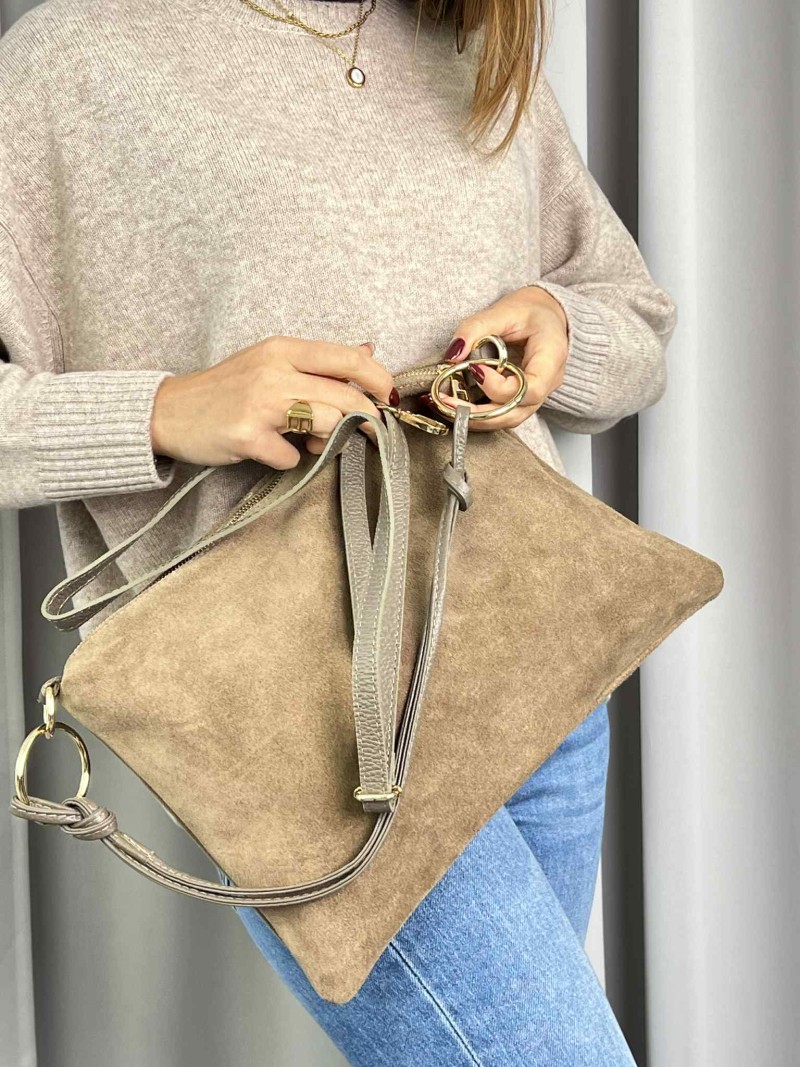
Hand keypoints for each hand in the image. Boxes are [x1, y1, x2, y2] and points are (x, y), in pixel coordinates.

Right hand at [150, 337, 395, 468]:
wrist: (168, 412)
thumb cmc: (225, 390)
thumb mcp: (271, 362)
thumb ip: (318, 361)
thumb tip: (368, 350)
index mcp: (283, 349)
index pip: (347, 358)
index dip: (378, 379)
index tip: (388, 397)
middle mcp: (274, 371)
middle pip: (346, 397)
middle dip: (365, 419)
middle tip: (367, 431)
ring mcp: (261, 404)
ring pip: (328, 424)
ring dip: (328, 440)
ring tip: (307, 438)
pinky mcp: (249, 437)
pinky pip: (293, 457)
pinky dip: (289, 459)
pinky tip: (271, 450)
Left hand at [424, 286, 569, 430]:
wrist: (546, 315)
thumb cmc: (531, 311)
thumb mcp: (504, 310)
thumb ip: (476, 328)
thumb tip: (453, 354)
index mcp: (551, 359)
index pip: (530, 390)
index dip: (499, 388)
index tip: (475, 369)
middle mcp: (548, 384)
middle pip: (515, 413)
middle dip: (479, 413)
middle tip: (447, 402)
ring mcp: (536, 396)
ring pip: (508, 419)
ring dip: (475, 417)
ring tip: (447, 405)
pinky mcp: (521, 400)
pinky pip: (502, 414)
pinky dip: (478, 413)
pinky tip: (456, 405)